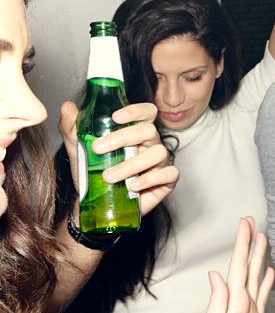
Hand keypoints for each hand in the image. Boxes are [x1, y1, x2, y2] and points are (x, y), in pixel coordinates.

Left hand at [60, 100, 178, 217]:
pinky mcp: (166, 181)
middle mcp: (150, 144)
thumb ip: (72, 128)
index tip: (115, 117)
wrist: (95, 205)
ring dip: (131, 164)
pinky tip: (132, 186)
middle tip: (97, 149)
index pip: (146, 112)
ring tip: (108, 177)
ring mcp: (160, 162)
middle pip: (148, 130)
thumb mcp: (78, 150)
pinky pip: (169, 174)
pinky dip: (150, 179)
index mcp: (135, 132)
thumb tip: (67, 107)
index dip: (135, 111)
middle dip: (123, 138)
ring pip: (158, 153)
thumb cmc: (92, 174)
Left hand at [182, 217, 274, 312]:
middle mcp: (239, 304)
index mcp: (230, 303)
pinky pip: (261, 297)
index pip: (238, 267)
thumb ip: (216, 305)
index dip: (242, 244)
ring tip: (263, 240)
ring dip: (258, 259)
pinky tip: (268, 273)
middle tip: (251, 222)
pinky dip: (265, 283)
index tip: (245, 224)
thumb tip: (216, 275)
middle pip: (246, 268)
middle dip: (249, 244)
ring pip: (255, 279)